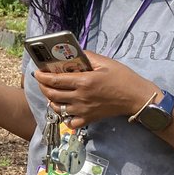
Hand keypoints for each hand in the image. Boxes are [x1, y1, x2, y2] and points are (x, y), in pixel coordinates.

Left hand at [33, 51, 158, 128]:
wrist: (136, 97)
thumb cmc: (123, 78)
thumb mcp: (105, 62)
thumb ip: (87, 57)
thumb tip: (73, 52)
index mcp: (83, 81)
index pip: (55, 80)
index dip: (42, 76)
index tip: (37, 72)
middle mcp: (80, 97)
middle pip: (52, 94)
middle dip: (43, 87)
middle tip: (42, 81)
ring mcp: (83, 110)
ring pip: (58, 108)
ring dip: (51, 100)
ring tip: (52, 92)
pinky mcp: (89, 119)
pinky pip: (70, 122)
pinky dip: (64, 116)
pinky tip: (66, 108)